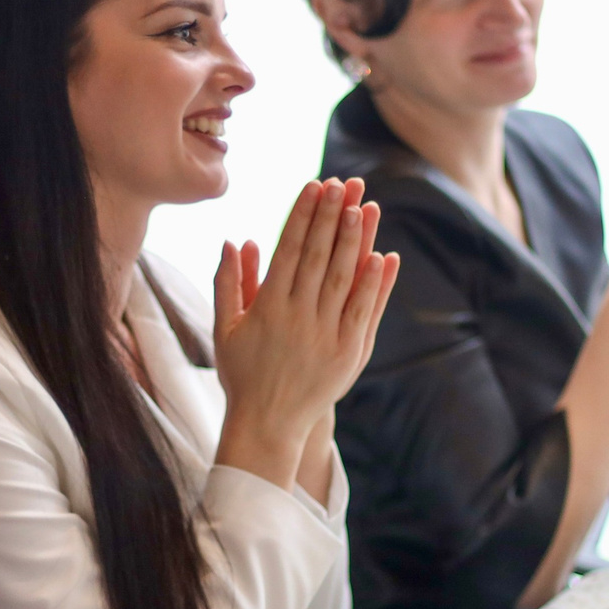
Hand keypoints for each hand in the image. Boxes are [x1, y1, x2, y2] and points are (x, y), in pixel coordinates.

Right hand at [213, 177, 400, 487]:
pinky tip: (384, 256)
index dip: (303, 215)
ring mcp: (326, 336)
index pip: (288, 249)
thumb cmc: (241, 374)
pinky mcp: (349, 354)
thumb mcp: (224, 328)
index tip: (314, 185)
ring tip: (365, 207)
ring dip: (356, 240)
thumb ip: (228, 282)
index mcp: (267, 308)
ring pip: (344, 279)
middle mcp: (298, 318)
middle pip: (319, 256)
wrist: (267, 425)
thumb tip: (233, 239)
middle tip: (344, 183)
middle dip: (332, 216)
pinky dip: (375, 284)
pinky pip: (365, 312)